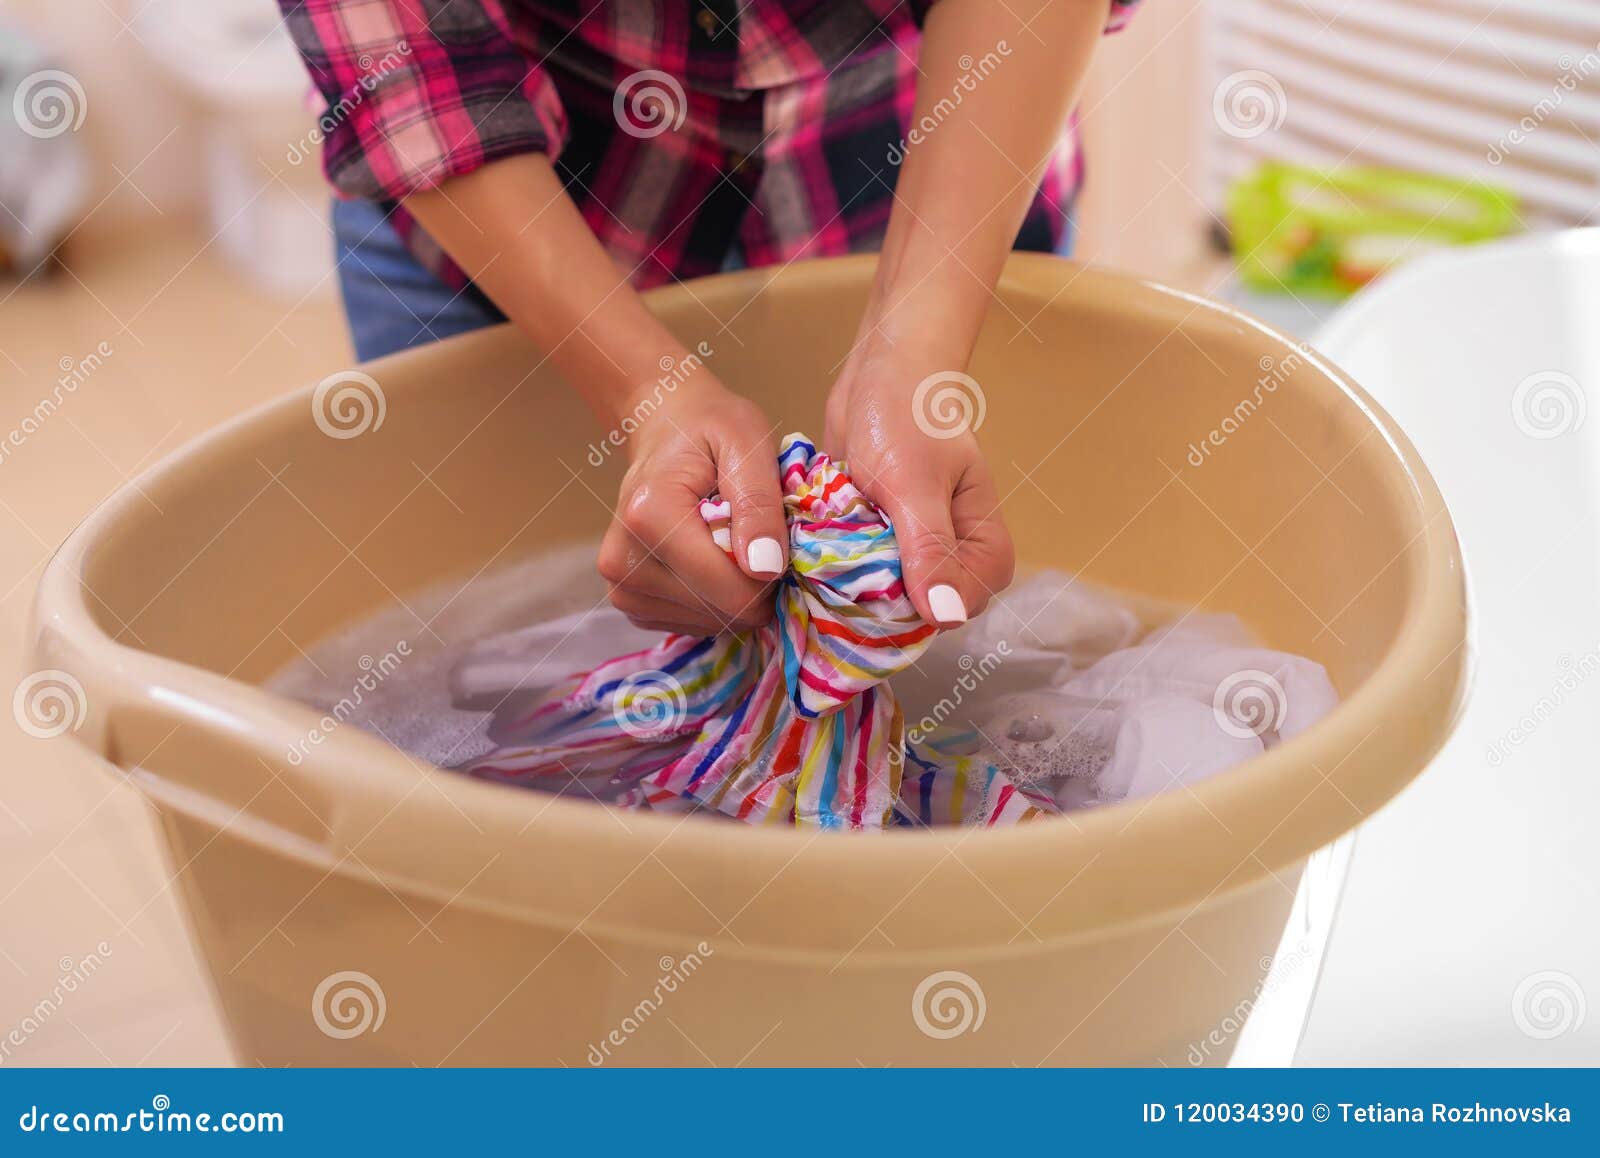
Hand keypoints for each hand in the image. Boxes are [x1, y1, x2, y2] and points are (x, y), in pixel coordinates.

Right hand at [597, 380, 788, 635]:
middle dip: (754, 584)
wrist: (663, 426)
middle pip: (720, 611)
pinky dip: (714, 600)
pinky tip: (712, 559)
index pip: (728, 589)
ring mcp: (621, 586)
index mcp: (650, 516)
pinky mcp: (628, 601)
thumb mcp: (747, 444)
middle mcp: (623, 559)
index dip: (770, 575)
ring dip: (735, 592)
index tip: (777, 540)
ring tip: (730, 542)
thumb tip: (766, 569)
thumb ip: (759, 503)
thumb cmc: (709, 428)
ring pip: (709, 623)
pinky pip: (691, 623)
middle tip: (757, 537)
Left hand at [825, 346, 1013, 627]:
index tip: (876, 591)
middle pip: (921, 610)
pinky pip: (861, 575)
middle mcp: (951, 553)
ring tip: (825, 558)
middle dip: (880, 601)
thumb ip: (930, 548)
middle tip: (840, 572)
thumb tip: (947, 617)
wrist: (877, 371)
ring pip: (886, 597)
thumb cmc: (906, 416)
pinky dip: (839, 569)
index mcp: (982, 543)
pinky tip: (816, 553)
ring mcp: (913, 549)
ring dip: (854, 585)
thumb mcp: (914, 485)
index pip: (960, 607)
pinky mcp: (878, 541)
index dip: (920, 610)